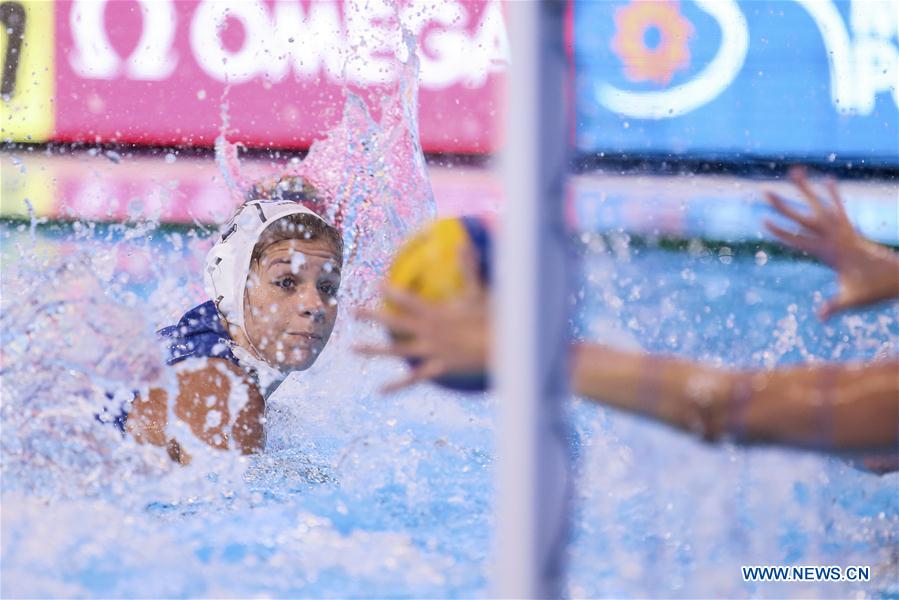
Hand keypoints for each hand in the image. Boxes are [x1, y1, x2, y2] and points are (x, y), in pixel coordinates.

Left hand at [354, 245, 489, 392]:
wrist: (503, 346)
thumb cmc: (491, 316)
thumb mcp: (478, 292)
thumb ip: (468, 268)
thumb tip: (463, 242)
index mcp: (435, 312)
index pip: (407, 300)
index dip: (390, 292)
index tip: (375, 285)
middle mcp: (428, 331)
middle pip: (394, 323)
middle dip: (372, 316)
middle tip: (352, 311)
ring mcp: (431, 351)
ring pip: (397, 351)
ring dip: (374, 350)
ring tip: (352, 348)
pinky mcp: (438, 368)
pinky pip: (414, 378)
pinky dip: (397, 385)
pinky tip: (380, 390)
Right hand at [764, 166, 898, 318]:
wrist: (898, 278)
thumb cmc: (875, 290)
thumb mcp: (853, 301)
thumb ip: (836, 306)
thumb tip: (821, 316)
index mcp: (831, 253)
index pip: (799, 240)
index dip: (780, 232)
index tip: (763, 221)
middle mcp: (835, 237)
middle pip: (804, 217)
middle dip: (784, 205)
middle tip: (766, 192)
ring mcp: (844, 232)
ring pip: (820, 205)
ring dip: (805, 189)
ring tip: (793, 172)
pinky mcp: (851, 231)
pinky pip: (839, 208)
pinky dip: (832, 194)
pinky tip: (827, 180)